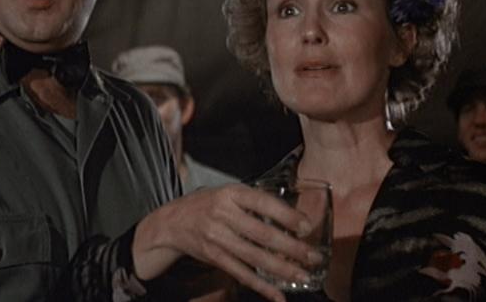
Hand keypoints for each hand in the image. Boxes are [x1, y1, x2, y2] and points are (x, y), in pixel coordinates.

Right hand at [132, 183, 321, 301]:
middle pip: (262, 233)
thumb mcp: (227, 193)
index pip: (263, 203)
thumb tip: (292, 215)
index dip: (286, 215)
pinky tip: (278, 295)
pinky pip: (241, 273)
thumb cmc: (207, 205)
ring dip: (282, 269)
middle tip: (313, 257)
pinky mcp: (213, 256)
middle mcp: (222, 214)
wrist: (172, 222)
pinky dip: (261, 286)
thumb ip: (254, 202)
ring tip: (303, 276)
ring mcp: (216, 237)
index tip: (306, 226)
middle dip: (291, 247)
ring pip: (254, 256)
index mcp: (230, 193)